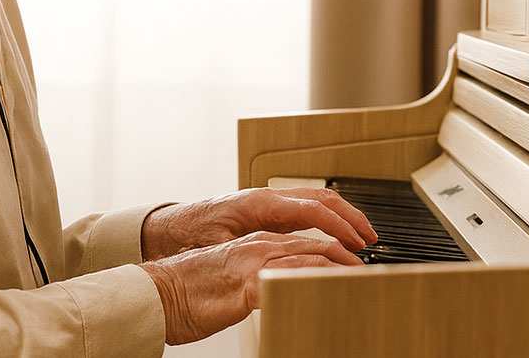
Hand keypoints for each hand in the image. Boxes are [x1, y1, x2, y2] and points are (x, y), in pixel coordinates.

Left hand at [141, 187, 377, 259]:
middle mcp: (269, 198)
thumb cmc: (191, 236)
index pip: (311, 209)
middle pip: (321, 198)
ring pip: (317, 200)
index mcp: (260, 204)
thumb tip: (273, 270)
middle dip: (350, 216)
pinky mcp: (269, 210)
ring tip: (361, 236)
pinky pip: (306, 208)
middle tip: (371, 238)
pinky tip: (336, 234)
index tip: (357, 241)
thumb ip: (246, 254)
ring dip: (342, 215)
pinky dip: (327, 218)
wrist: (172, 226)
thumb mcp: (218, 248)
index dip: (338, 225)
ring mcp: (270, 202)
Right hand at [143, 230, 363, 343]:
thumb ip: (258, 275)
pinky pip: (289, 279)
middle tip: (370, 268)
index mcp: (257, 240)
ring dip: (338, 266)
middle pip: (317, 241)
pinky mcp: (246, 283)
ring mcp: (253, 260)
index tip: (357, 257)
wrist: (157, 294)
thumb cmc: (190, 290)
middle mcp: (259, 243)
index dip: (337, 243)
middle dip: (347, 253)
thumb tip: (280, 285)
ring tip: (359, 277)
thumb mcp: (233, 277)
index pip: (307, 235)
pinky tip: (327, 290)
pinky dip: (313, 283)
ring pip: (309, 256)